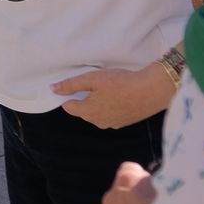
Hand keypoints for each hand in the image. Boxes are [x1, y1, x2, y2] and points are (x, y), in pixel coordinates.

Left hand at [54, 65, 176, 129]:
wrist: (151, 91)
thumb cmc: (120, 83)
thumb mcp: (92, 79)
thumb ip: (71, 85)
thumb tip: (52, 89)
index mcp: (88, 112)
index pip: (69, 107)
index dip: (69, 95)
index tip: (76, 85)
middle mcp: (98, 122)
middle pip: (83, 111)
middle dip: (84, 98)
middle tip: (95, 84)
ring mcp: (112, 124)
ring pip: (96, 114)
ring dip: (97, 103)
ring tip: (107, 89)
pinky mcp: (124, 122)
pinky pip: (110, 115)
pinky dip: (110, 107)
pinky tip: (117, 96)